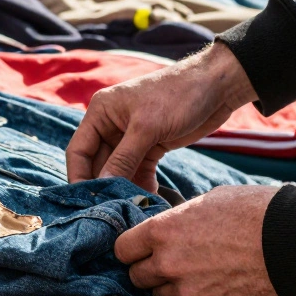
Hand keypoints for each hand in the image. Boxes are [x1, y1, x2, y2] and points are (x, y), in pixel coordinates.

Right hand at [66, 42, 256, 190]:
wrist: (217, 86)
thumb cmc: (178, 95)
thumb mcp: (147, 127)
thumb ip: (123, 159)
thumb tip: (102, 186)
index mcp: (100, 113)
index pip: (78, 151)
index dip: (79, 177)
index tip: (87, 202)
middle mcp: (110, 125)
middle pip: (97, 164)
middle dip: (105, 186)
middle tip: (113, 209)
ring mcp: (130, 138)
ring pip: (118, 171)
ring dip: (124, 188)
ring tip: (133, 205)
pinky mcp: (150, 146)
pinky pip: (138, 171)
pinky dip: (141, 184)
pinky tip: (149, 196)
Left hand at [115, 185, 282, 295]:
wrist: (294, 244)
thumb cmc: (255, 211)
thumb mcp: (208, 201)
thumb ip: (179, 219)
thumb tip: (170, 227)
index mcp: (162, 231)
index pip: (122, 249)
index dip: (131, 249)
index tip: (140, 249)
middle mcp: (167, 264)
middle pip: (137, 277)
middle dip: (149, 271)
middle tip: (170, 263)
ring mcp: (187, 292)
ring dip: (172, 289)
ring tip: (197, 275)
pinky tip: (215, 287)